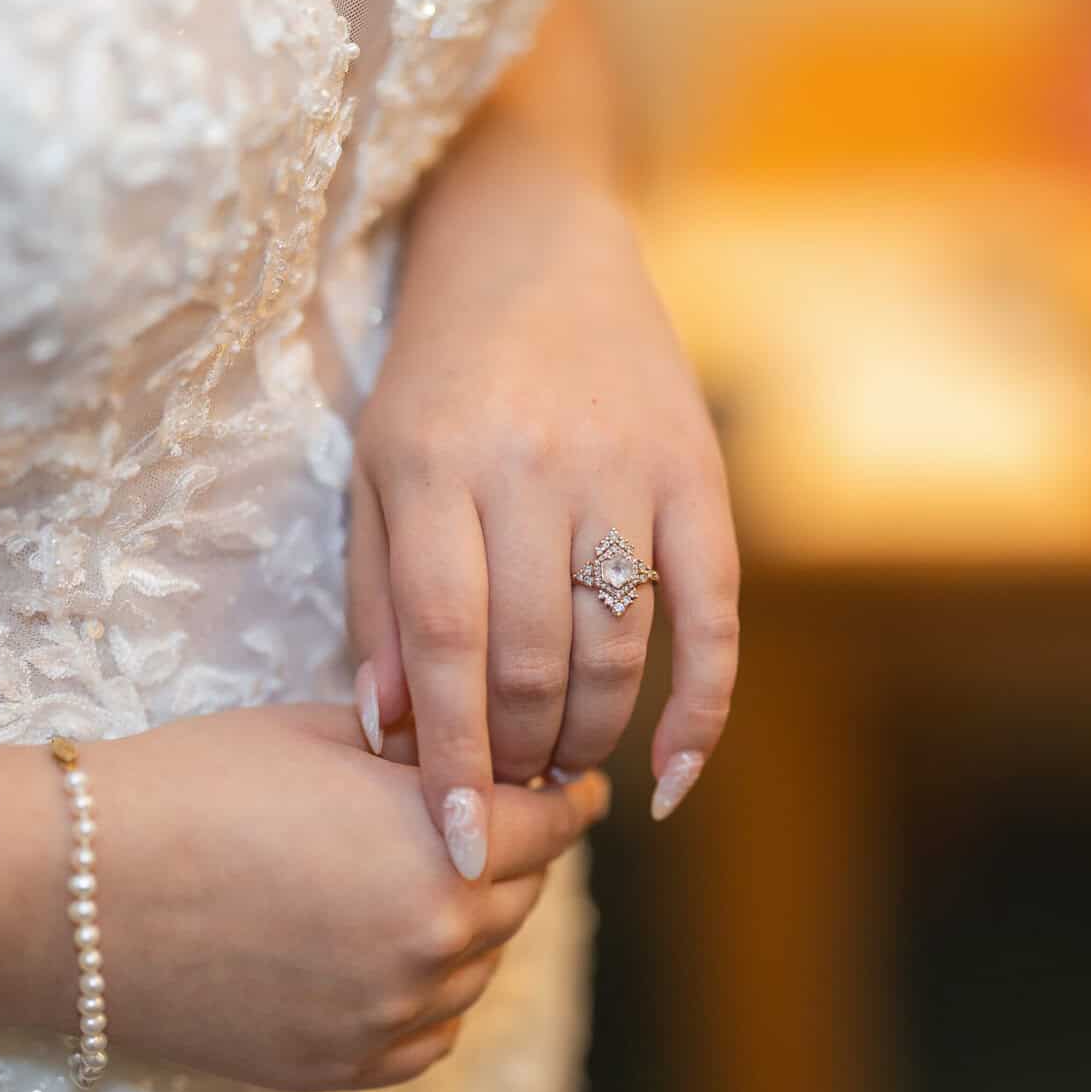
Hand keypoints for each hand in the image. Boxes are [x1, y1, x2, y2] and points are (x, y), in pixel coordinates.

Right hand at [41, 704, 608, 1091]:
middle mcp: (433, 937)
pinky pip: (432, 1032)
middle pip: (521, 895)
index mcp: (439, 842)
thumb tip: (477, 758)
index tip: (581, 789)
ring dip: (474, 923)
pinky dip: (433, 994)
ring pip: (480, 965)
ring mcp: (389, 1011)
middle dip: (516, 853)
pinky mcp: (340, 1064)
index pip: (550, 824)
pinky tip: (401, 957)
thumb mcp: (324, 735)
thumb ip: (421, 752)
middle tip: (492, 821)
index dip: (570, 800)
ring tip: (428, 882)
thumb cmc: (193, 784)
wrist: (73, 886)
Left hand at [347, 186, 739, 879]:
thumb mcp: (375, 470)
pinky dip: (702, 708)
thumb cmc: (438, 377)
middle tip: (505, 795)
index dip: (451, 755)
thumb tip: (392, 730)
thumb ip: (376, 595)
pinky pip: (715, 614)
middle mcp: (532, 468)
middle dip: (519, 754)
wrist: (534, 247)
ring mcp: (626, 469)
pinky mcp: (700, 472)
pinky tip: (674, 777)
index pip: (443, 642)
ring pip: (618, 647)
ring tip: (561, 771)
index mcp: (434, 467)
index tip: (453, 844)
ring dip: (591, 736)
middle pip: (533, 658)